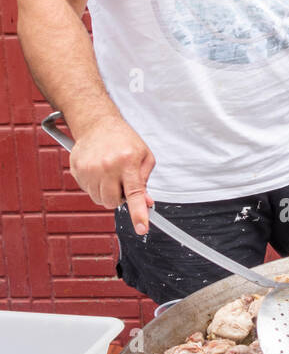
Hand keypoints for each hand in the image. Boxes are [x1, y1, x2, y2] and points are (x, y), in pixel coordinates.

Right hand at [68, 117, 155, 233]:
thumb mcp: (144, 156)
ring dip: (106, 192)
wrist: (98, 124)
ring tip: (110, 174)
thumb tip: (147, 203)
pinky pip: (87, 191)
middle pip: (113, 202)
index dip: (138, 214)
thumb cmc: (124, 140)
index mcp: (128, 161)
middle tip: (122, 182)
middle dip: (119, 198)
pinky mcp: (77, 170)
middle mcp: (107, 166)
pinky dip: (95, 186)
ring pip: (99, 199)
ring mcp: (89, 169)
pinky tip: (98, 171)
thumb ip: (145, 181)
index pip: (134, 194)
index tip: (142, 229)